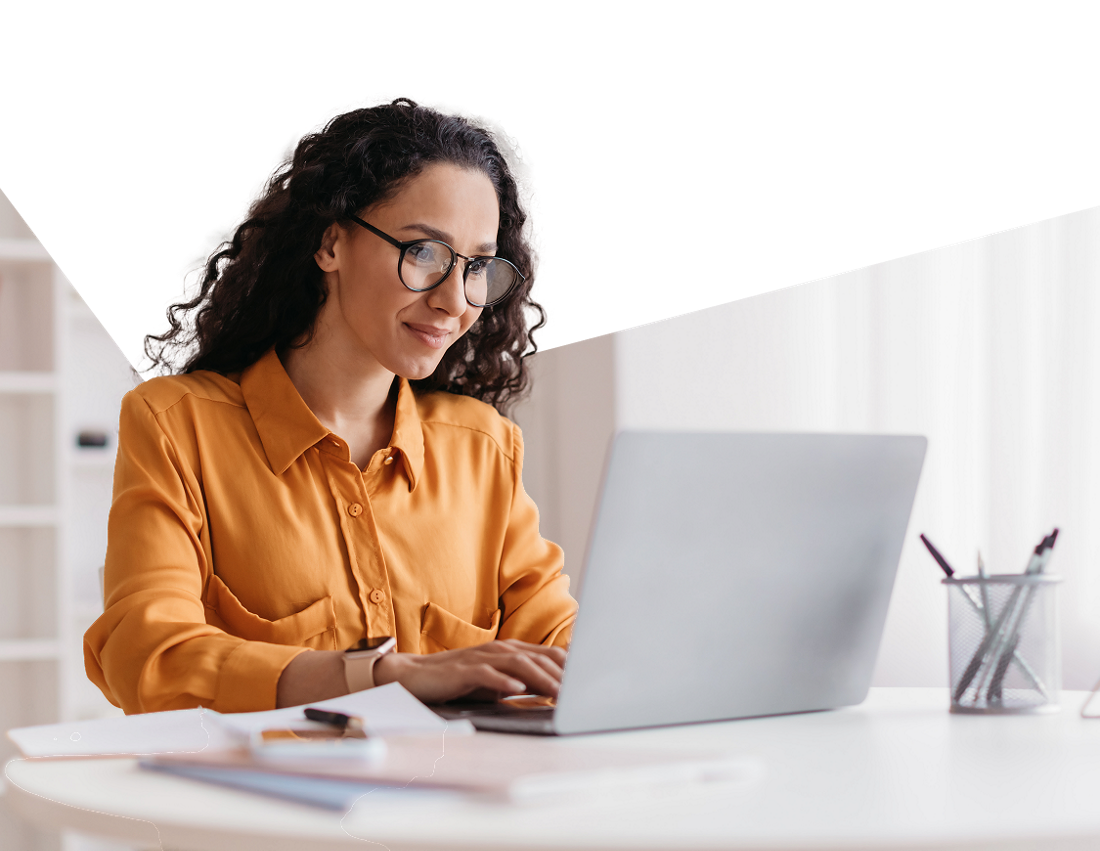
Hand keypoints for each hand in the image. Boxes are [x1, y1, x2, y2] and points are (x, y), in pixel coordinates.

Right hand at [372, 640, 566, 703]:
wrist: (415, 676)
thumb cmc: (458, 680)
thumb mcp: (495, 680)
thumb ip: (521, 680)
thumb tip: (552, 690)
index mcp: (509, 650)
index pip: (547, 655)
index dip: (570, 667)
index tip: (590, 680)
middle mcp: (499, 649)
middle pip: (538, 658)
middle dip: (562, 674)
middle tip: (582, 691)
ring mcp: (481, 658)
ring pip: (518, 664)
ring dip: (541, 678)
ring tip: (559, 692)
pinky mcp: (463, 670)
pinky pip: (487, 674)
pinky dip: (503, 680)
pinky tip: (517, 688)